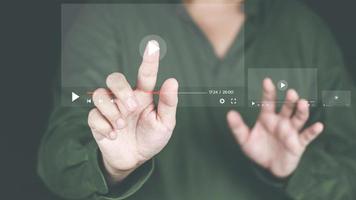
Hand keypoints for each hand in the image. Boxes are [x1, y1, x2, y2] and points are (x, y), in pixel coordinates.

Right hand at [87, 40, 177, 181]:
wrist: (135, 160)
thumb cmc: (151, 138)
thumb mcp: (165, 124)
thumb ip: (169, 104)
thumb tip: (172, 81)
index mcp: (143, 96)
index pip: (145, 74)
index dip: (149, 60)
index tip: (153, 46)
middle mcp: (125, 99)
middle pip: (114, 78)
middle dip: (122, 91)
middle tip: (131, 107)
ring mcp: (110, 110)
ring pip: (100, 95)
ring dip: (111, 110)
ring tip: (121, 125)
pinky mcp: (98, 122)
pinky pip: (93, 116)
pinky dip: (104, 126)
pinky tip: (114, 135)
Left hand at [227, 78, 322, 177]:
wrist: (268, 168)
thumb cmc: (258, 150)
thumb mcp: (245, 140)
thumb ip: (237, 127)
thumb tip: (229, 113)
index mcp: (267, 117)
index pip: (268, 102)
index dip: (268, 92)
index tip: (267, 81)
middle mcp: (281, 121)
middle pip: (286, 107)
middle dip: (289, 100)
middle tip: (290, 92)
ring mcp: (290, 131)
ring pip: (298, 118)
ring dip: (302, 111)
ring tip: (303, 103)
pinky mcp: (298, 143)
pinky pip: (307, 136)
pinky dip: (313, 131)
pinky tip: (319, 126)